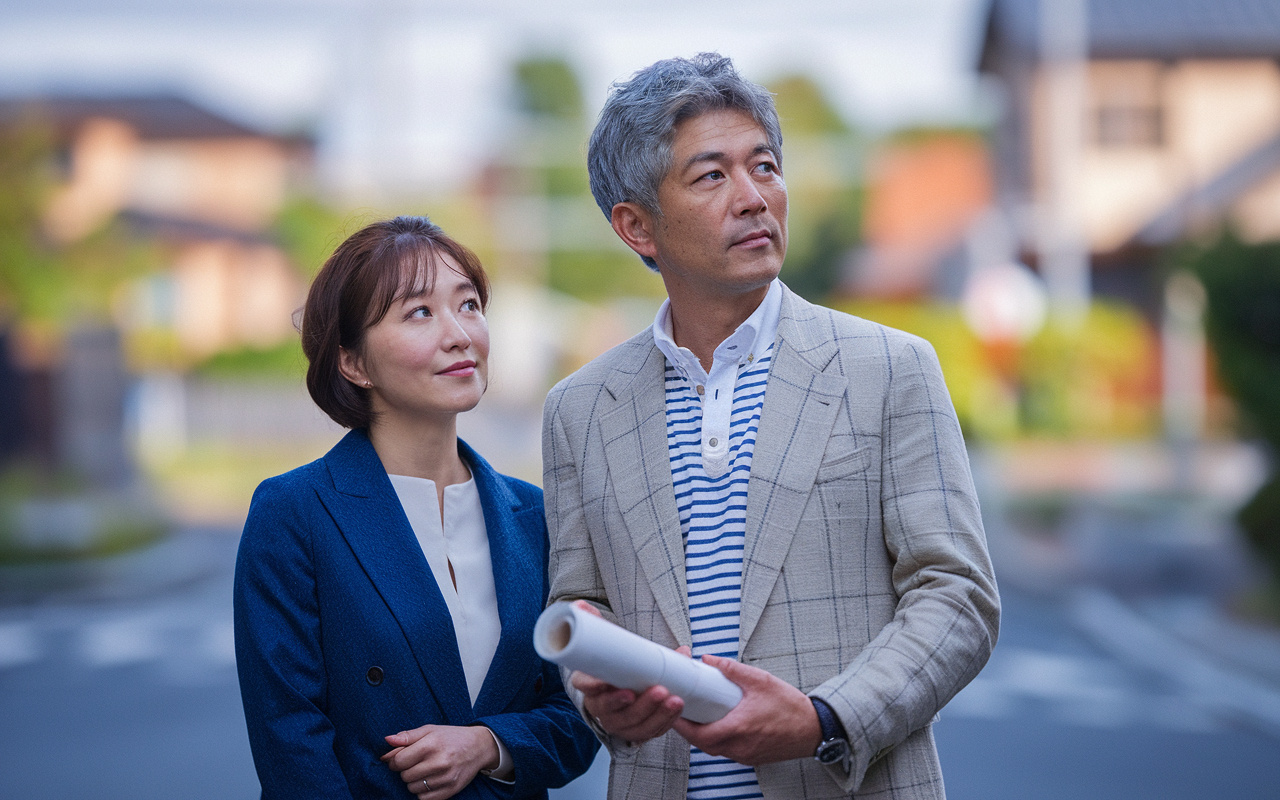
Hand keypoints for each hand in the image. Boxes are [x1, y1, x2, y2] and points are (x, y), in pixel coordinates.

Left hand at [381, 724, 498, 799]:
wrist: (479, 747)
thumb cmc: (451, 737)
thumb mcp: (430, 730)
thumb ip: (407, 736)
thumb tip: (387, 741)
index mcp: (432, 744)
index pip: (399, 761)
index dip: (395, 761)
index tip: (400, 758)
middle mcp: (439, 762)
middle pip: (405, 776)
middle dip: (405, 770)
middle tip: (416, 763)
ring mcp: (446, 778)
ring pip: (412, 788)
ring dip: (414, 781)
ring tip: (425, 771)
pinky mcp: (450, 790)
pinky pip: (424, 798)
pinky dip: (423, 791)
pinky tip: (430, 780)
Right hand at [569, 601, 687, 743]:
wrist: (624, 680)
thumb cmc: (614, 660)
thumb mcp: (604, 640)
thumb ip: (593, 622)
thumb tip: (579, 606)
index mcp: (587, 683)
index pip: (585, 686)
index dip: (594, 686)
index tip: (606, 683)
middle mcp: (599, 706)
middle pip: (614, 711)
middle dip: (638, 704)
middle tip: (658, 689)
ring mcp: (617, 721)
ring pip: (633, 724)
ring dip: (655, 713)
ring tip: (674, 699)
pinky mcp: (635, 730)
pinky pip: (649, 731)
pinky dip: (665, 721)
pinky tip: (677, 708)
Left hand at [671, 654, 822, 765]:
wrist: (815, 729)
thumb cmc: (791, 707)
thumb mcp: (761, 680)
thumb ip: (732, 669)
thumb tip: (709, 659)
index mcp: (739, 728)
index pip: (700, 735)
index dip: (683, 725)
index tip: (674, 711)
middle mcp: (739, 746)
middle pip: (703, 744)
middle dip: (689, 730)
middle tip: (683, 712)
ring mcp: (745, 755)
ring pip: (714, 749)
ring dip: (703, 736)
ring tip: (698, 717)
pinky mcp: (751, 758)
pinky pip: (727, 751)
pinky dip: (718, 740)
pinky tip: (719, 725)